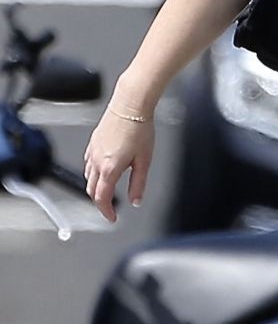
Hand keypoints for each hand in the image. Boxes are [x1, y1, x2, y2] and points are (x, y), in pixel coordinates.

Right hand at [84, 106, 155, 221]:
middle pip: (92, 190)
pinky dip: (93, 174)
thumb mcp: (144, 161)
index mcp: (109, 168)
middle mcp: (97, 160)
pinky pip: (88, 163)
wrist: (130, 105)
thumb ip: (138, 184)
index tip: (113, 218)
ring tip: (107, 192)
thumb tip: (136, 200)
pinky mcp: (93, 142)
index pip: (102, 198)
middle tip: (110, 208)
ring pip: (88, 177)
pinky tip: (102, 171)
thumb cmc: (139, 128)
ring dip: (95, 188)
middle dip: (100, 202)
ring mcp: (93, 150)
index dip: (106, 211)